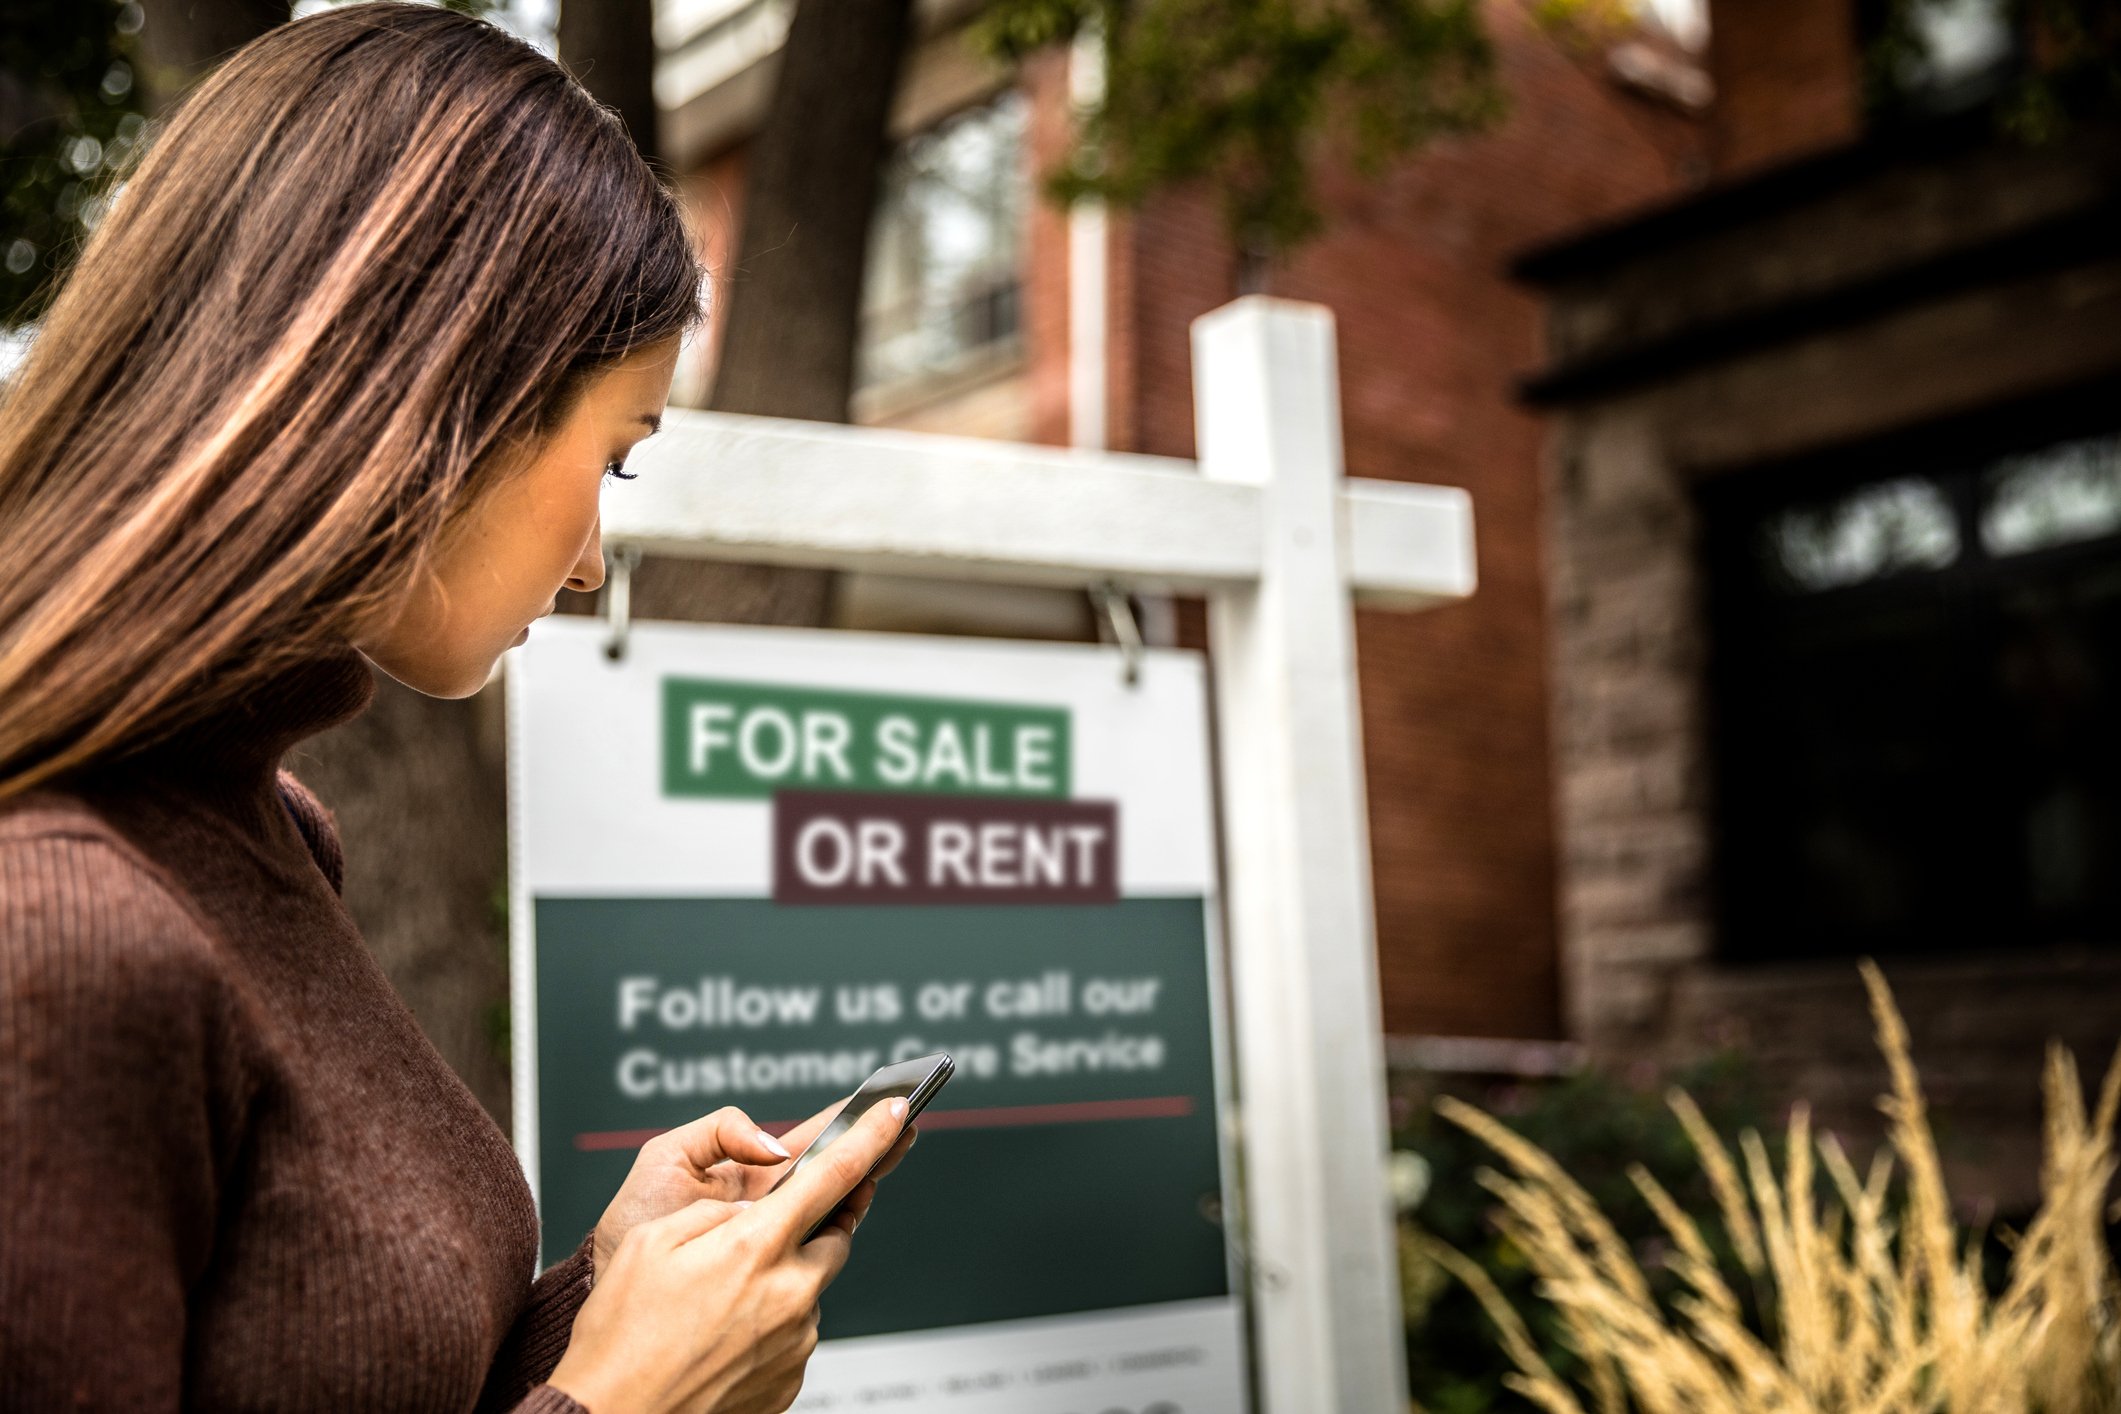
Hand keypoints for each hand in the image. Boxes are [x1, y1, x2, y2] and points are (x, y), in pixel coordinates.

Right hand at [548, 1097, 910, 1413]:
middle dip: (815, 1222)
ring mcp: (795, 1339)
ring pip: (811, 1286)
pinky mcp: (791, 1376)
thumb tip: (751, 1213)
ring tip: (718, 1300)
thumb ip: (718, 1211)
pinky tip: (722, 1334)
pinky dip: (770, 1321)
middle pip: (835, 1234)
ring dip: (782, 1278)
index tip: (897, 1112)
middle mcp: (789, 1293)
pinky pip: (795, 1331)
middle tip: (770, 1227)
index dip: (872, 1136)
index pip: (835, 1175)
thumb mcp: (652, 1242)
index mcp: (756, 1246)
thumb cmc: (621, 1336)